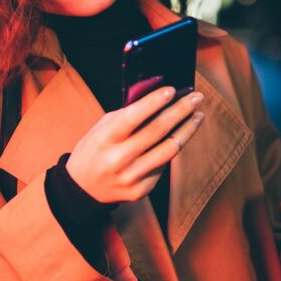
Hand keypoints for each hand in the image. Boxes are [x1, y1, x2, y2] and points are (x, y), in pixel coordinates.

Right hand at [66, 87, 204, 203]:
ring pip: (168, 150)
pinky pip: (163, 166)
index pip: (133, 117)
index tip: (171, 90)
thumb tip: (160, 101)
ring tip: (197, 116)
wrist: (82, 188)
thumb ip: (126, 116)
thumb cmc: (94, 149)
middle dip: (180, 110)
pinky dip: (172, 148)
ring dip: (187, 130)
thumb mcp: (101, 128)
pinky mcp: (141, 190)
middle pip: (157, 131)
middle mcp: (118, 159)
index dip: (154, 102)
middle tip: (197, 97)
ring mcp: (131, 177)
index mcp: (104, 139)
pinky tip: (179, 137)